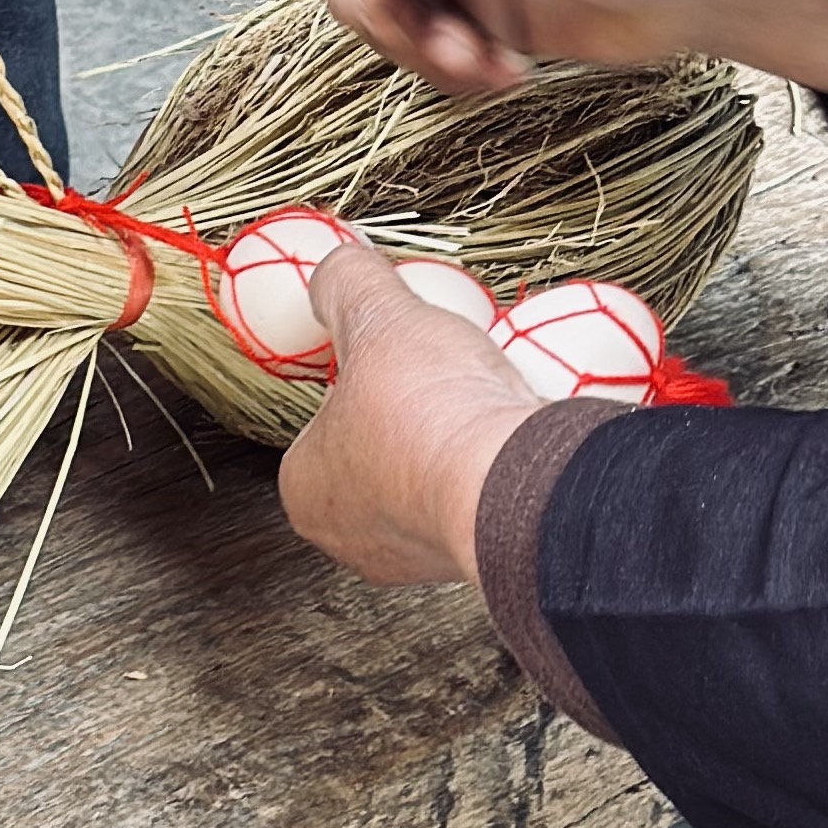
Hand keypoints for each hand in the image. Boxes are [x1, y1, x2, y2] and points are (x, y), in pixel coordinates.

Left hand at [278, 234, 540, 586]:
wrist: (520, 482)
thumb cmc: (432, 414)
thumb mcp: (377, 316)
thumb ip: (347, 284)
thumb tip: (337, 269)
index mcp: (307, 491)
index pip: (319, 422)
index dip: (356, 378)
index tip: (388, 354)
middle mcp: (354, 539)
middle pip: (374, 453)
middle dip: (406, 413)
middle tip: (433, 375)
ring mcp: (418, 558)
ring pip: (429, 480)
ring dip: (451, 440)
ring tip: (475, 395)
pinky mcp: (477, 556)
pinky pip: (477, 499)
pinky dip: (490, 466)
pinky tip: (505, 431)